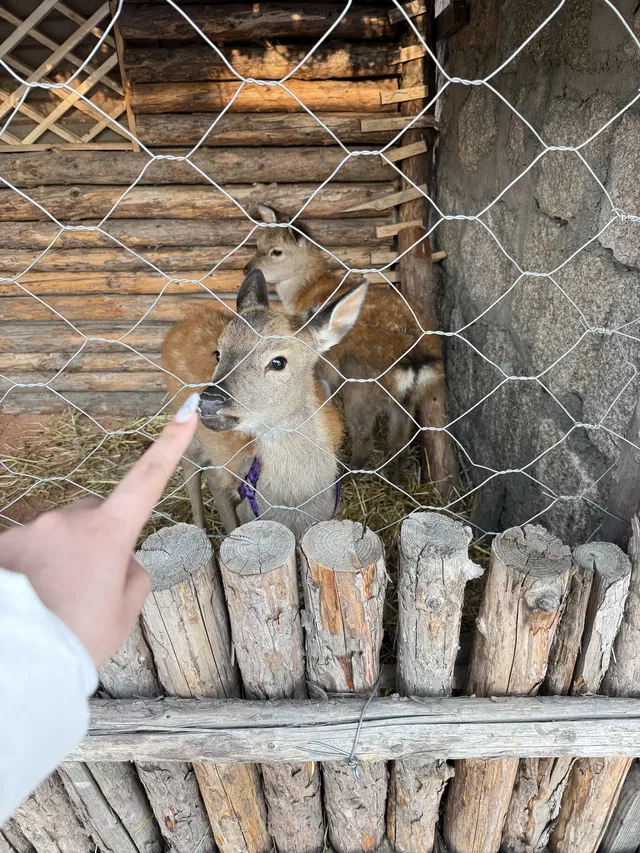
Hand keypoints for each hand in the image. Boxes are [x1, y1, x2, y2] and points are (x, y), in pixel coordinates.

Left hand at [0, 394, 199, 666]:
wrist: (14, 664)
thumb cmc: (75, 643)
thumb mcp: (123, 614)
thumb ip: (132, 576)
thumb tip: (121, 558)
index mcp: (108, 534)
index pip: (147, 479)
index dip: (170, 444)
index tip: (187, 410)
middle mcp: (68, 520)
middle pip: (94, 517)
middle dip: (96, 541)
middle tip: (89, 591)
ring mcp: (30, 530)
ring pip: (56, 537)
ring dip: (59, 560)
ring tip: (52, 606)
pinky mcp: (1, 545)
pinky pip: (25, 550)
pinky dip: (30, 571)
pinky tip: (28, 602)